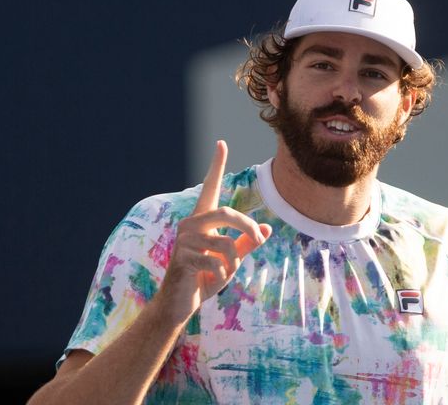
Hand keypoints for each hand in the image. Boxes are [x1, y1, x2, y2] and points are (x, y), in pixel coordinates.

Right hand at [162, 140, 271, 312]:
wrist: (180, 304)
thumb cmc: (205, 278)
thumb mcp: (230, 260)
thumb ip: (245, 244)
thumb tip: (267, 229)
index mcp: (202, 220)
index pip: (209, 187)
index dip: (216, 165)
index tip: (221, 143)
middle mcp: (190, 224)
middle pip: (226, 213)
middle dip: (247, 226)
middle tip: (260, 238)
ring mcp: (184, 240)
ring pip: (224, 242)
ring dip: (234, 261)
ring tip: (228, 272)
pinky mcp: (182, 258)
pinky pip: (215, 262)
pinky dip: (223, 274)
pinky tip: (212, 280)